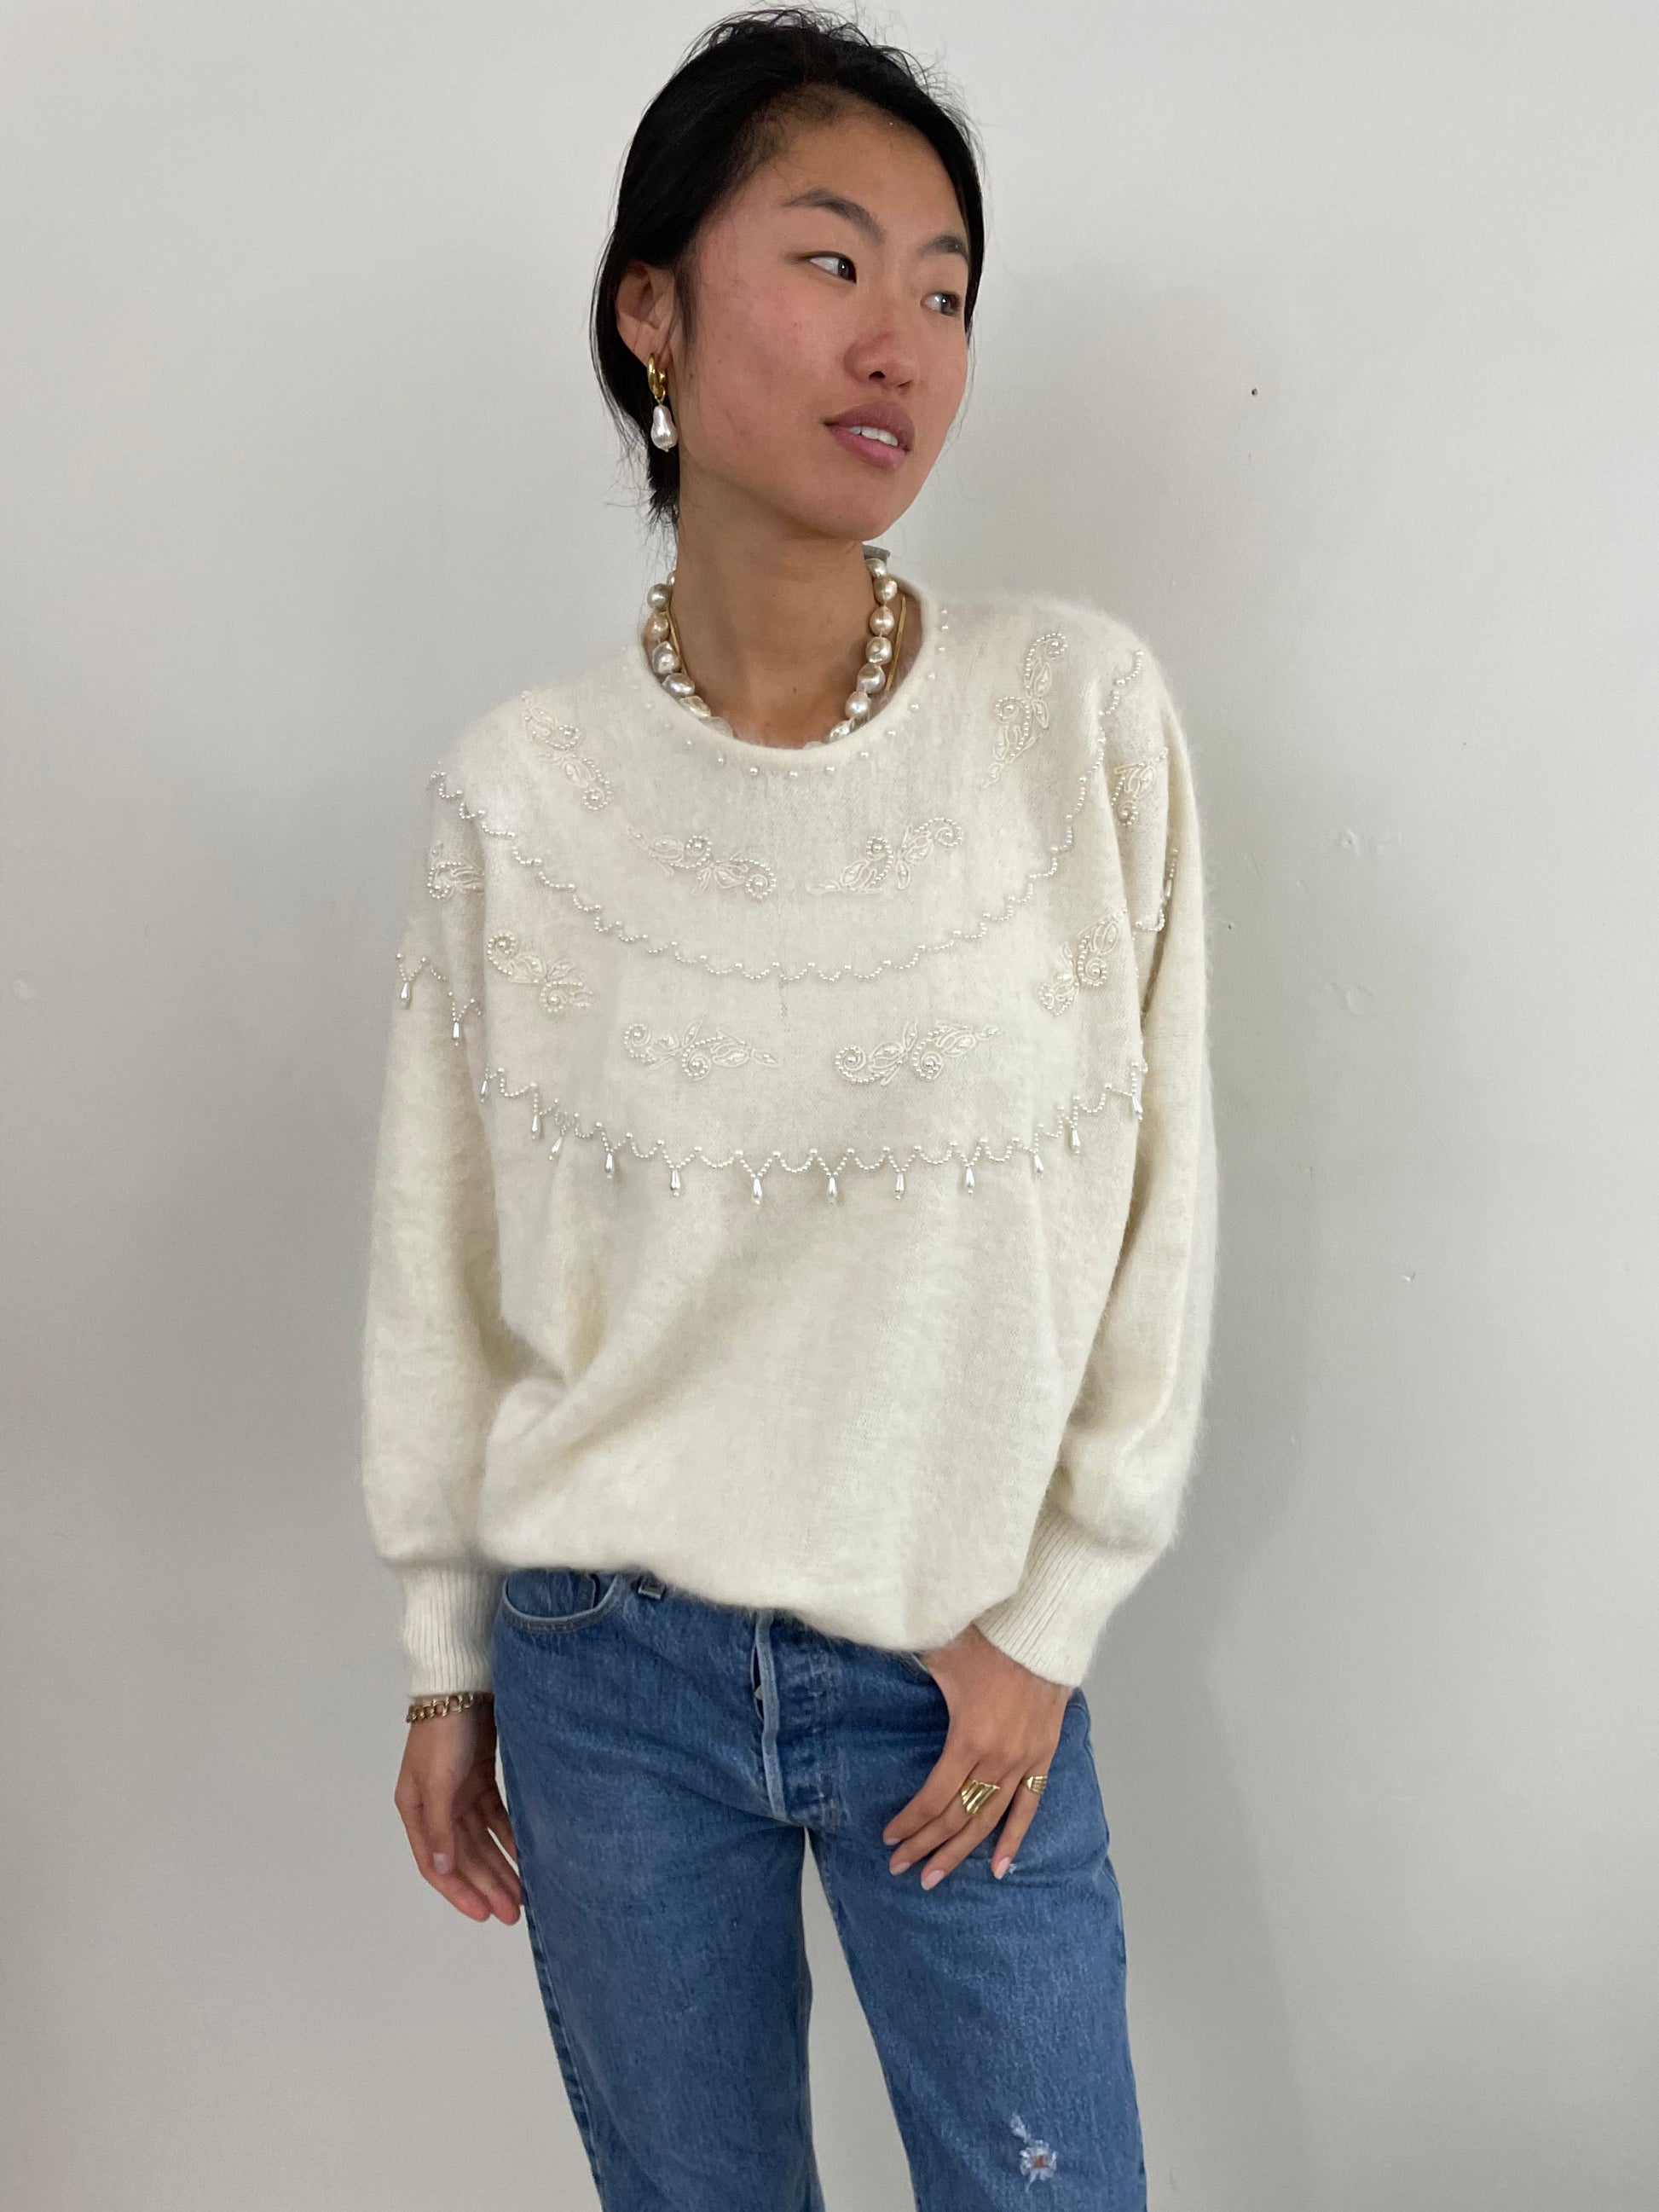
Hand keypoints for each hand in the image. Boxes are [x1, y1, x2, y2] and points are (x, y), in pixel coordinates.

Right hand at [393, 1699, 521, 1923]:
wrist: (463, 1684)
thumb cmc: (443, 1734)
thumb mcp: (437, 1782)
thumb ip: (440, 1827)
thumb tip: (441, 1869)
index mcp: (416, 1811)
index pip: (437, 1864)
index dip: (459, 1892)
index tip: (484, 1915)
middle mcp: (436, 1807)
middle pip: (465, 1856)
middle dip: (488, 1885)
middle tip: (514, 1912)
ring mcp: (459, 1793)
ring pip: (483, 1841)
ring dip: (501, 1866)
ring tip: (523, 1893)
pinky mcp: (480, 1778)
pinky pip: (496, 1818)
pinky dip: (510, 1836)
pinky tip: (526, 1855)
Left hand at [881, 1625, 1070, 1888]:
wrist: (1044, 1630)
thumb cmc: (988, 1638)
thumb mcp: (940, 1655)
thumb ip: (910, 1672)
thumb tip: (875, 1662)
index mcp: (969, 1740)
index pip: (934, 1798)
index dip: (911, 1822)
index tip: (890, 1838)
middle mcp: (997, 1760)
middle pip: (957, 1817)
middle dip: (926, 1846)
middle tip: (901, 1868)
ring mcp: (1023, 1762)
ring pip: (989, 1820)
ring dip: (960, 1852)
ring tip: (935, 1877)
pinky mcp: (1044, 1756)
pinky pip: (1029, 1807)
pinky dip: (1014, 1838)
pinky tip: (999, 1867)